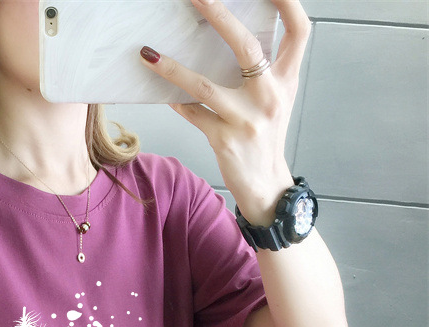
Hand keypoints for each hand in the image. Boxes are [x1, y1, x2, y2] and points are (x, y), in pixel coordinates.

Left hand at [140, 0, 311, 224]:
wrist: (266, 186)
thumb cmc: (265, 137)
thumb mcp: (274, 100)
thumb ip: (262, 70)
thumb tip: (228, 35)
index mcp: (286, 80)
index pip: (299, 31)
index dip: (289, 2)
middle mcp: (270, 96)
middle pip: (246, 47)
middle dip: (219, 15)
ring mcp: (247, 119)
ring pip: (205, 85)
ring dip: (173, 68)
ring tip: (149, 54)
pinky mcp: (225, 140)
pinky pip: (193, 114)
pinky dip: (177, 101)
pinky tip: (162, 92)